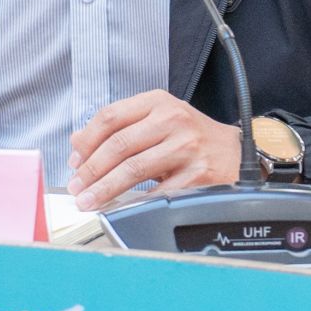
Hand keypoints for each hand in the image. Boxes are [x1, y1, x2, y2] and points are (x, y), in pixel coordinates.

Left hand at [66, 90, 241, 211]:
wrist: (236, 152)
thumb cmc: (192, 136)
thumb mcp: (158, 119)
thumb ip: (120, 127)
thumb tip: (78, 143)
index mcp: (158, 102)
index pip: (111, 116)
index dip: (87, 141)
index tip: (74, 161)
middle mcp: (173, 120)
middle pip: (119, 144)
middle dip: (91, 170)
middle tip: (77, 187)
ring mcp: (186, 147)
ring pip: (134, 169)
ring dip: (106, 189)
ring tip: (90, 201)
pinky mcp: (197, 175)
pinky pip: (157, 192)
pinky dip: (135, 203)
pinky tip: (121, 208)